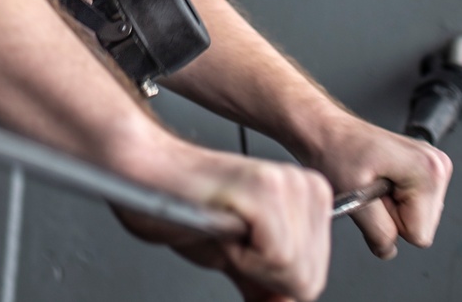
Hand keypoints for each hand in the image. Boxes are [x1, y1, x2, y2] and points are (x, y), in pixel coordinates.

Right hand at [114, 143, 333, 301]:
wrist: (148, 176)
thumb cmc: (185, 208)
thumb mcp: (240, 258)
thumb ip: (269, 286)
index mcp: (309, 199)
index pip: (313, 280)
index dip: (268, 280)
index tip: (240, 245)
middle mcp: (307, 187)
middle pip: (309, 279)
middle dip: (262, 274)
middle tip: (229, 235)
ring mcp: (290, 183)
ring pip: (294, 270)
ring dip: (250, 262)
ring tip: (224, 226)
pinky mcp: (268, 187)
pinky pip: (277, 257)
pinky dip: (242, 255)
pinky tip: (222, 223)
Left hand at [302, 110, 451, 259]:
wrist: (324, 129)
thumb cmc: (333, 150)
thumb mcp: (353, 196)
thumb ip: (378, 232)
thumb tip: (388, 249)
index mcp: (428, 170)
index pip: (418, 234)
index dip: (389, 221)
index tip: (372, 194)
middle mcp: (437, 166)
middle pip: (420, 228)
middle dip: (391, 215)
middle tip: (369, 186)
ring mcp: (432, 166)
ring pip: (416, 219)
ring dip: (391, 207)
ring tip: (372, 179)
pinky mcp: (422, 169)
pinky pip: (412, 207)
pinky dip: (392, 198)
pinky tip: (378, 176)